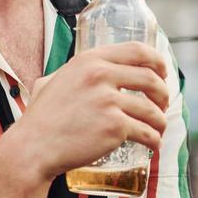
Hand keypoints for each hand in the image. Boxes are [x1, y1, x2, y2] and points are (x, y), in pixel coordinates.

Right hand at [7, 42, 169, 182]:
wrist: (33, 147)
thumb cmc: (40, 119)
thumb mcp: (51, 82)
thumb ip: (73, 74)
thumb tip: (87, 73)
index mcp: (89, 60)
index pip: (137, 50)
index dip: (157, 61)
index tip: (162, 73)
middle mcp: (100, 75)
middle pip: (151, 79)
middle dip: (163, 93)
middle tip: (162, 105)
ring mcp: (108, 101)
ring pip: (153, 109)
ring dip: (161, 121)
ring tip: (158, 129)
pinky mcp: (114, 127)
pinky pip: (147, 132)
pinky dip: (155, 141)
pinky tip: (153, 144)